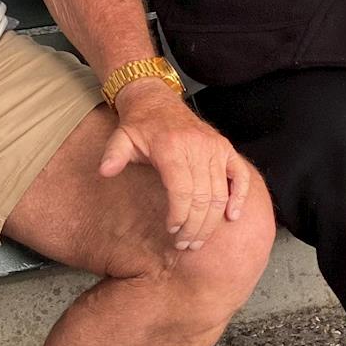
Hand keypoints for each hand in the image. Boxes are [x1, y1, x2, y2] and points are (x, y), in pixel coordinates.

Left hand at [99, 81, 252, 249]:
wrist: (157, 100)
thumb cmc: (139, 126)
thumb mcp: (121, 138)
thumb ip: (113, 156)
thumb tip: (104, 171)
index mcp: (172, 147)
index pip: (182, 191)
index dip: (179, 215)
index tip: (172, 230)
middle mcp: (198, 147)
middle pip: (203, 198)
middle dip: (195, 227)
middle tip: (184, 244)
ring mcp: (215, 148)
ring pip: (220, 193)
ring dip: (212, 221)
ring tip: (199, 240)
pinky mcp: (225, 148)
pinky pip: (240, 176)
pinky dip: (239, 196)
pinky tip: (232, 216)